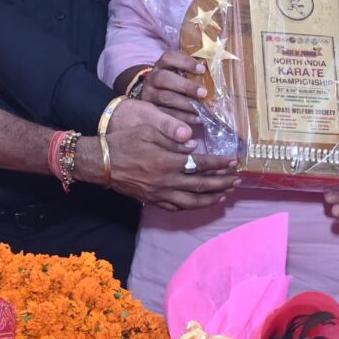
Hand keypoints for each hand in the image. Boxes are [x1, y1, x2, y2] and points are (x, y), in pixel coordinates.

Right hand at [105, 99, 237, 211]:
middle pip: (201, 185)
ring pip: (192, 202)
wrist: (101, 163)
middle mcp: (167, 181)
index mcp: (168, 161)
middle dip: (222, 183)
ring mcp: (160, 193)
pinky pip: (177, 208)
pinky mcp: (152, 200)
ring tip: (225, 194)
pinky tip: (201, 203)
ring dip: (211, 199)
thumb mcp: (148, 130)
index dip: (219, 164)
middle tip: (237, 180)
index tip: (233, 162)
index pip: (201, 164)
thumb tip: (192, 145)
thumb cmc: (124, 142)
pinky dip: (192, 207)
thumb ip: (172, 137)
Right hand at [131, 48, 209, 110]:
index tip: (202, 69)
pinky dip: (184, 117)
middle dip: (185, 86)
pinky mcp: (153, 110)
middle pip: (164, 78)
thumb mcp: (180, 72)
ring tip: (202, 109)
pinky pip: (167, 114)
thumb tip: (215, 68)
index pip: (169, 58)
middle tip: (203, 93)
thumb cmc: (176, 81)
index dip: (185, 62)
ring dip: (186, 103)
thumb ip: (194, 70)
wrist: (156, 95)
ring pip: (165, 97)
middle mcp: (152, 78)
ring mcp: (149, 94)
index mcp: (161, 65)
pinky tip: (197, 119)